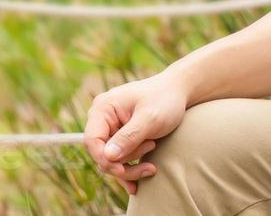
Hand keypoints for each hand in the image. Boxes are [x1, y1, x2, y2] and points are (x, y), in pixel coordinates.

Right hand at [84, 71, 190, 195]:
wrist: (179, 92)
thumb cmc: (166, 99)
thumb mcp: (151, 118)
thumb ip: (129, 137)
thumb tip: (107, 157)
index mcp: (103, 108)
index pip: (92, 141)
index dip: (104, 159)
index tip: (122, 170)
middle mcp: (102, 119)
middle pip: (101, 154)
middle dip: (124, 161)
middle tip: (151, 147)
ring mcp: (110, 129)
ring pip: (110, 161)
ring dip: (130, 165)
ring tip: (153, 148)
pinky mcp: (119, 139)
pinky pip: (118, 160)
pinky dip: (130, 169)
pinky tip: (141, 178)